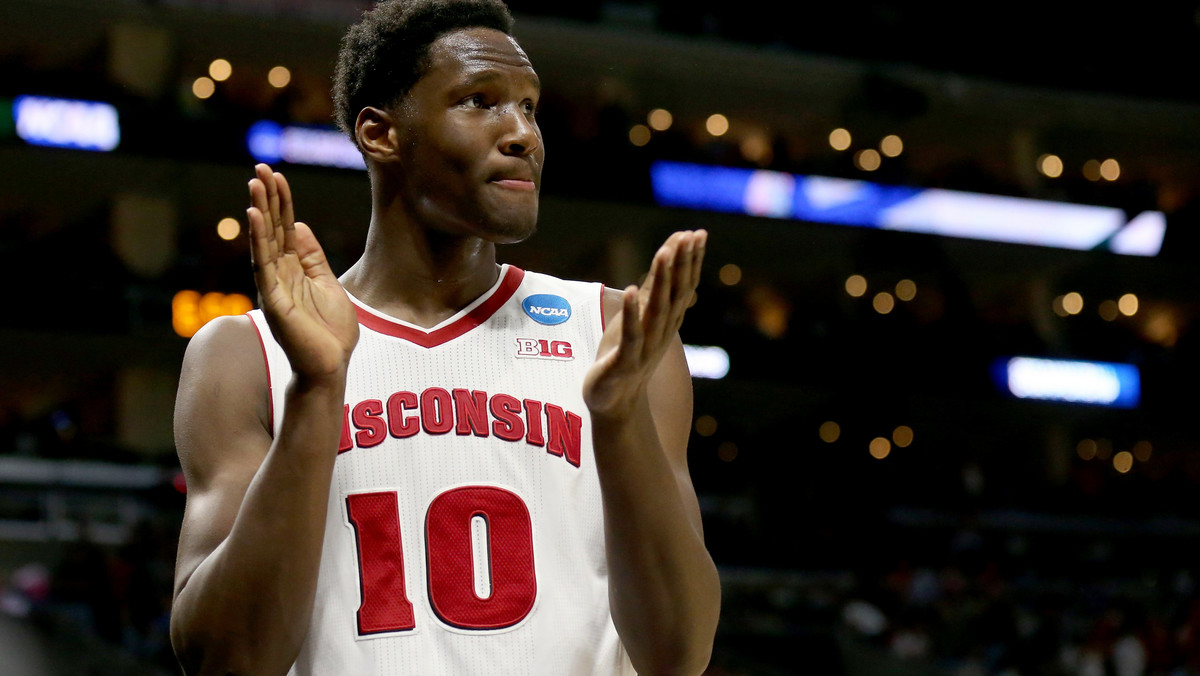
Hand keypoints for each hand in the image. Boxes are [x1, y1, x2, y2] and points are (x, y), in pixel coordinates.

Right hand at [248, 164, 358, 380]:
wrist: (331, 365)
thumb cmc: (331, 331)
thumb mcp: (327, 283)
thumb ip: (312, 256)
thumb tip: (299, 225)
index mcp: (294, 269)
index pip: (285, 229)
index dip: (282, 203)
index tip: (277, 176)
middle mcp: (279, 274)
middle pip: (272, 229)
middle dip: (267, 199)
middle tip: (259, 168)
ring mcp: (274, 286)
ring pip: (264, 242)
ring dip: (260, 212)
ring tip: (255, 184)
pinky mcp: (273, 299)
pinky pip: (263, 264)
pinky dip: (259, 240)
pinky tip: (255, 217)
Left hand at [584, 230, 705, 417]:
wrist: (613, 401)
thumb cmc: (626, 356)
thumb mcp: (642, 319)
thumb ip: (655, 292)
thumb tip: (669, 261)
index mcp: (666, 322)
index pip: (683, 286)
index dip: (690, 260)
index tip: (697, 233)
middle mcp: (661, 332)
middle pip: (676, 294)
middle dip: (682, 263)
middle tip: (690, 235)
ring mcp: (645, 347)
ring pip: (656, 310)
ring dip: (661, 280)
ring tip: (664, 252)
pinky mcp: (624, 361)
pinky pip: (632, 335)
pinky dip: (632, 313)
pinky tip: (631, 290)